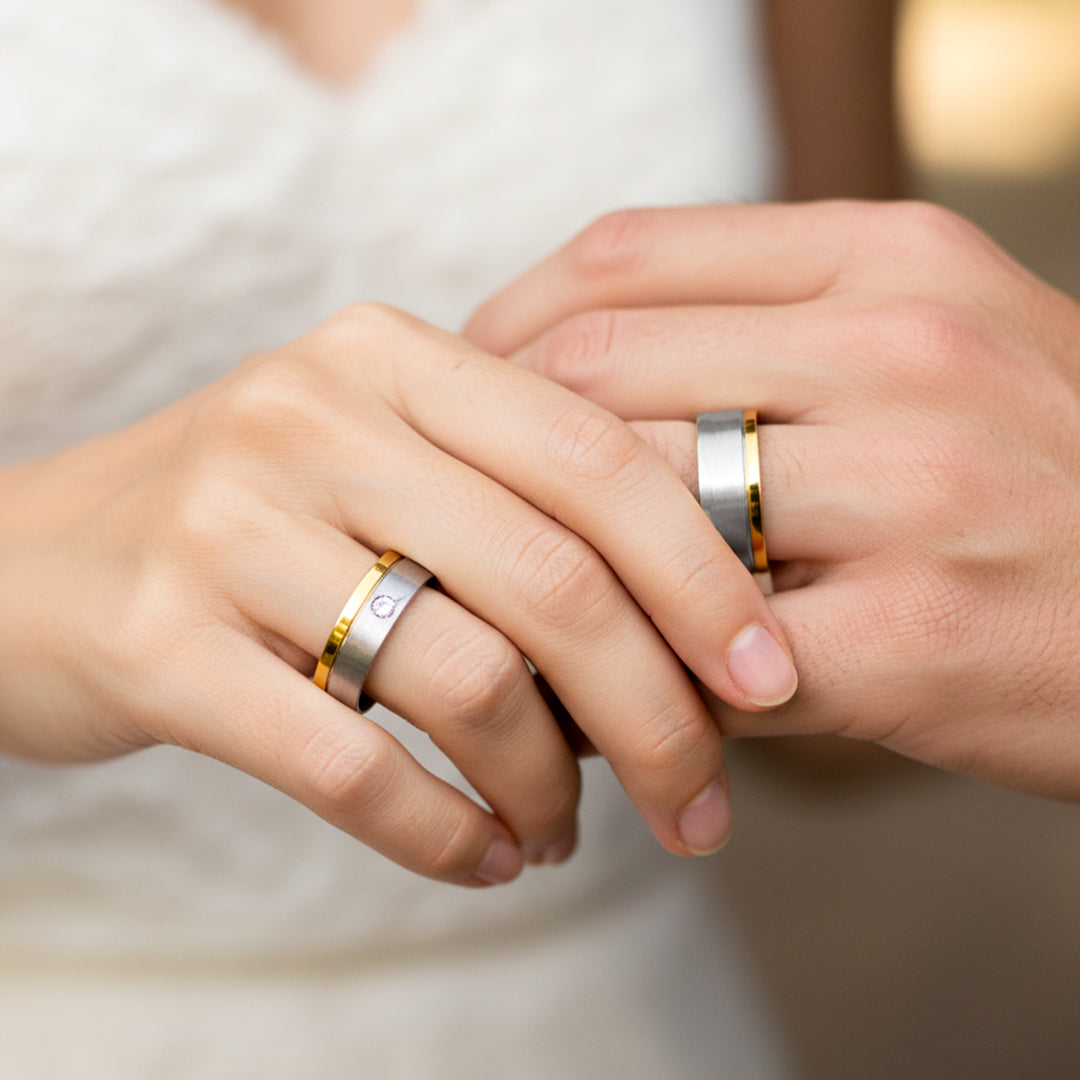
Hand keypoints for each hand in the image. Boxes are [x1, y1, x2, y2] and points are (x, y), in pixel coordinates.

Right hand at [0, 303, 794, 884]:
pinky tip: (485, 859)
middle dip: (658, 716)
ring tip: (567, 833)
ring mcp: (229, 522)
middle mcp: (313, 414)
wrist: (35, 560)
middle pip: (555, 579)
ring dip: (549, 787)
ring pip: (467, 677)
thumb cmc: (257, 520)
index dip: (706, 576)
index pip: (598, 457)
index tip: (771, 684)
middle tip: (699, 806)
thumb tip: (689, 628)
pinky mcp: (158, 639)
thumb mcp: (379, 460)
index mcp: (393, 354)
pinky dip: (444, 832)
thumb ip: (512, 502)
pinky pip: (351, 763)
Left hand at [468, 201, 1079, 800]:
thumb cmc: (1040, 470)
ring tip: (516, 606)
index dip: (513, 323)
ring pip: (633, 510)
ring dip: (551, 566)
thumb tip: (583, 364)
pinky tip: (611, 699)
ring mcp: (914, 491)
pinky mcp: (918, 635)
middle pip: (599, 374)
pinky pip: (701, 653)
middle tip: (470, 510)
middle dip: (504, 452)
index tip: (473, 387)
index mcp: (891, 259)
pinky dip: (631, 676)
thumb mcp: (938, 340)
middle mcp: (903, 350)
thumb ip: (779, 329)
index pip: (626, 255)